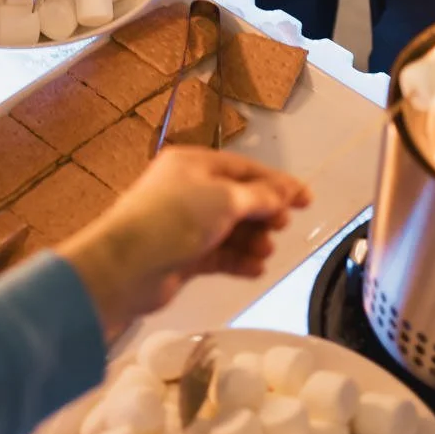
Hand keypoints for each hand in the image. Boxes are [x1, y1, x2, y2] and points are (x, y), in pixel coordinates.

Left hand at [59, 149, 311, 340]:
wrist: (127, 266)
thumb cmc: (174, 219)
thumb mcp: (223, 199)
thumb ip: (258, 196)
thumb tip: (282, 194)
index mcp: (193, 164)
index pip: (244, 169)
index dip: (277, 183)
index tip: (307, 199)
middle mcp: (188, 190)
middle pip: (238, 199)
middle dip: (263, 213)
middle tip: (282, 226)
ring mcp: (184, 225)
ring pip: (229, 229)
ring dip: (252, 239)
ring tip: (265, 251)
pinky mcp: (182, 256)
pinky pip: (219, 254)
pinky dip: (238, 260)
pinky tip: (255, 269)